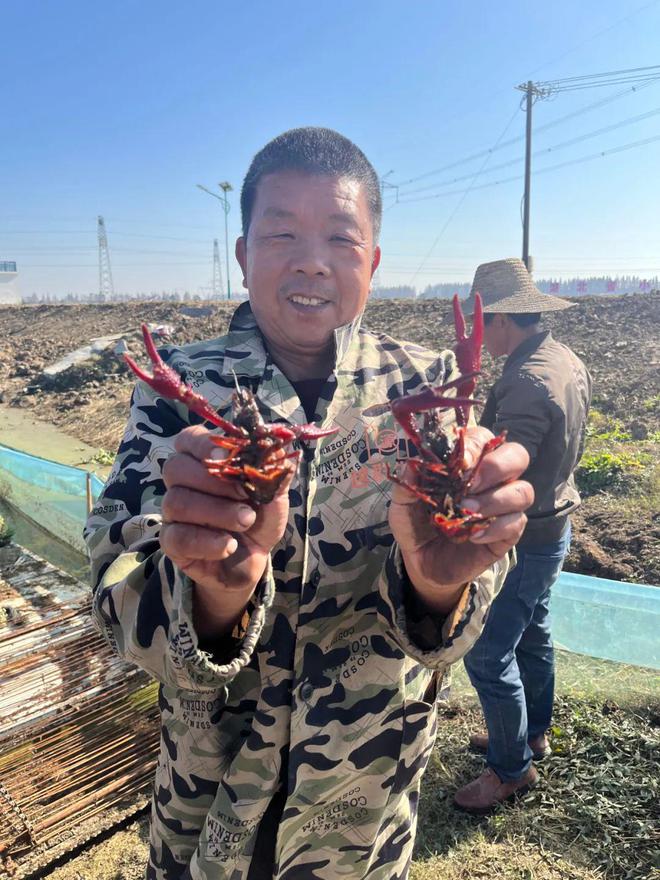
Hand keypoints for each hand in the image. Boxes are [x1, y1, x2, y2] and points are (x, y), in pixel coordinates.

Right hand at [160, 425, 294, 634]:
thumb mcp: (272, 491)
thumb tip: (274, 442)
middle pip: (176, 468)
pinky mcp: (172, 543)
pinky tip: (229, 546)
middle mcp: (182, 483)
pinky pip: (178, 537)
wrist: (255, 558)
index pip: (188, 438)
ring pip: (177, 502)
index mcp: (203, 461)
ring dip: (217, 512)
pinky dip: (208, 542)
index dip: (203, 444)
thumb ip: (272, 466)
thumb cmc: (258, 516)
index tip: (226, 455)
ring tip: (246, 521)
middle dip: (214, 482)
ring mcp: (173, 513)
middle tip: (245, 496)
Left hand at [388, 427, 532, 613]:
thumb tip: (411, 464)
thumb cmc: (416, 523)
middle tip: (471, 484)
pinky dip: (497, 527)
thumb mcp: (403, 504)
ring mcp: (504, 505)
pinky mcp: (508, 532)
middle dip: (497, 466)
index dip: (476, 446)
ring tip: (467, 511)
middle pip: (517, 456)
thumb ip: (408, 484)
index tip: (460, 463)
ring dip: (496, 499)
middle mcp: (492, 478)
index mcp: (469, 461)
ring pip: (523, 490)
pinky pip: (517, 522)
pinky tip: (474, 535)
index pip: (483, 439)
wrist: (421, 561)